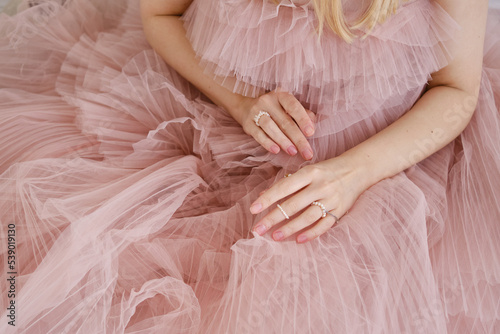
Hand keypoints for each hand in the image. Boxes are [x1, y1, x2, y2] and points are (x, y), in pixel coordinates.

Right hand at [230, 89, 315, 159]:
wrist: (245, 107)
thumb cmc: (274, 110)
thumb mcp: (287, 107)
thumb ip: (302, 114)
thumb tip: (313, 126)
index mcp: (281, 95)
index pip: (293, 106)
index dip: (303, 120)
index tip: (311, 133)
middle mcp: (268, 101)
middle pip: (284, 121)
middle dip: (297, 138)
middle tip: (307, 153)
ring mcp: (256, 112)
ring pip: (270, 127)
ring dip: (283, 141)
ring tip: (293, 152)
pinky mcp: (247, 124)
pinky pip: (258, 134)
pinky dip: (267, 143)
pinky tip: (276, 150)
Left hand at [249, 156, 369, 242]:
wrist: (358, 169)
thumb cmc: (326, 170)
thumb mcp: (307, 171)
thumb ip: (287, 182)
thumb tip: (264, 194)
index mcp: (310, 173)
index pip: (284, 187)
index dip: (268, 199)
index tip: (253, 209)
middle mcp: (320, 186)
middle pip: (293, 205)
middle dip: (273, 218)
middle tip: (257, 230)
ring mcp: (331, 199)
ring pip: (307, 217)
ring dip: (290, 228)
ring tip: (274, 237)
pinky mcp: (340, 210)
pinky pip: (324, 225)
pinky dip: (311, 233)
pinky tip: (298, 240)